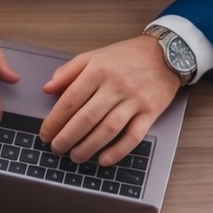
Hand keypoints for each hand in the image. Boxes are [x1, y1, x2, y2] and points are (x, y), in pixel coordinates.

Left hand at [38, 34, 180, 165]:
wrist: (167, 53)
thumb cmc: (127, 56)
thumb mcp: (94, 56)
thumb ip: (68, 72)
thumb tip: (47, 89)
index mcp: (98, 70)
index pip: (70, 100)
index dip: (54, 121)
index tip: (45, 134)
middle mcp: (116, 85)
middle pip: (86, 118)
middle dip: (67, 138)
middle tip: (56, 149)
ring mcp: (135, 100)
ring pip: (108, 129)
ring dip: (88, 147)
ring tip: (75, 157)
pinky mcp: (151, 112)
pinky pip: (133, 136)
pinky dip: (118, 151)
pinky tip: (104, 160)